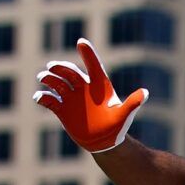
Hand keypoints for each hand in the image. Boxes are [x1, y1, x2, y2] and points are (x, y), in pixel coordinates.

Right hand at [33, 38, 148, 152]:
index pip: (93, 66)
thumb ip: (133, 103)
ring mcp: (71, 97)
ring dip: (49, 79)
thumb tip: (145, 93)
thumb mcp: (124, 115)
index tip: (81, 42)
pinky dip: (43, 97)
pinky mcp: (62, 109)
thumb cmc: (117, 127)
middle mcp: (83, 88)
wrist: (104, 142)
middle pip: (69, 72)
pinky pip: (49, 100)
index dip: (88, 54)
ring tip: (43, 78)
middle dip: (60, 68)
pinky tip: (39, 98)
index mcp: (98, 86)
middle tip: (52, 67)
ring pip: (56, 82)